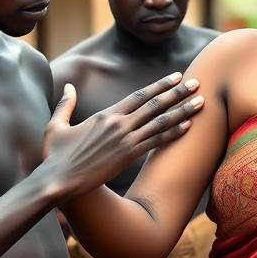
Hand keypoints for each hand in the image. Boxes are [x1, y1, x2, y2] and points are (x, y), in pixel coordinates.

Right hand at [42, 74, 202, 200]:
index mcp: (105, 115)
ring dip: (183, 111)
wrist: (59, 180)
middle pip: (155, 105)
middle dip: (178, 93)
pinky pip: (156, 142)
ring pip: (161, 122)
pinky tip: (189, 126)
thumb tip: (68, 86)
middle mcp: (119, 124)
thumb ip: (65, 104)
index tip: (176, 77)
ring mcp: (126, 140)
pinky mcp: (129, 156)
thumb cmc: (55, 155)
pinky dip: (174, 133)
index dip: (159, 85)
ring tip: (201, 102)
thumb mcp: (57, 125)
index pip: (138, 95)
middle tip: (197, 83)